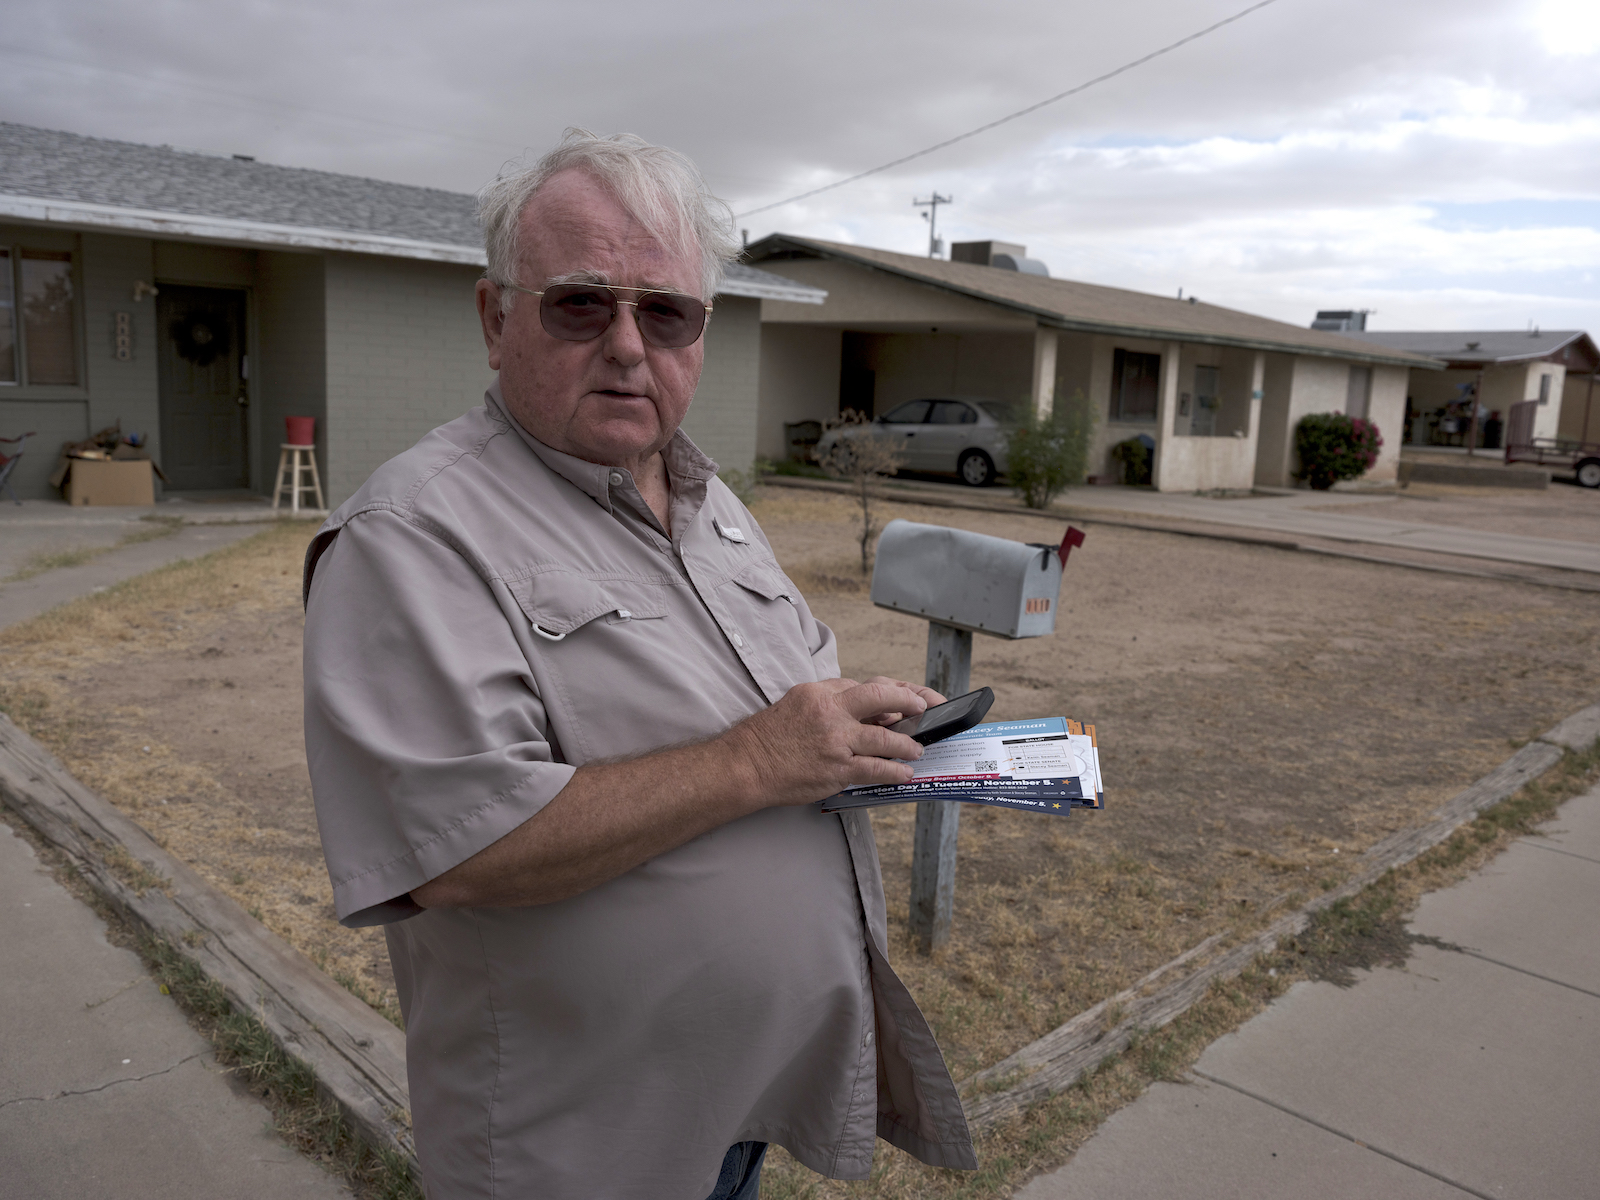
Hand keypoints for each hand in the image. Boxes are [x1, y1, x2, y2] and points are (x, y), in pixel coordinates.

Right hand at [727, 678, 932, 806]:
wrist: (747, 765)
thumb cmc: (768, 737)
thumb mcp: (796, 702)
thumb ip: (828, 701)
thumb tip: (859, 708)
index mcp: (819, 692)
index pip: (863, 686)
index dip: (890, 692)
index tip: (906, 697)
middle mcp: (830, 712)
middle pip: (880, 698)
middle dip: (909, 702)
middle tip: (924, 708)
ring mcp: (835, 741)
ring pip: (884, 738)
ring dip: (906, 744)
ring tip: (917, 748)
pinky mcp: (837, 769)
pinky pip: (875, 769)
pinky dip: (894, 771)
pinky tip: (904, 772)